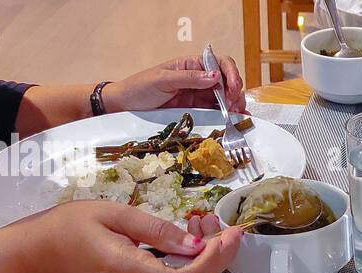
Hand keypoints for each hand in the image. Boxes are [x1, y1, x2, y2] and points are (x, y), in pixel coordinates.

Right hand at [17, 201, 241, 272]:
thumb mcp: (114, 215)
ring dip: (204, 258)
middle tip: (229, 227)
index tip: (229, 234)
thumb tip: (194, 244)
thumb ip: (156, 230)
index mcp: (128, 269)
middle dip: (217, 256)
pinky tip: (191, 238)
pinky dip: (187, 261)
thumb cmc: (72, 226)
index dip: (213, 260)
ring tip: (210, 226)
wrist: (40, 252)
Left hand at [102, 55, 247, 113]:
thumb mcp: (163, 79)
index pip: (220, 63)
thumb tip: (215, 77)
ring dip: (234, 105)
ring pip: (224, 97)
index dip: (231, 74)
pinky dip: (227, 115)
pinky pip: (215, 111)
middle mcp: (199, 78)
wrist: (125, 106)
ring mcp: (198, 95)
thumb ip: (189, 78)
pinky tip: (234, 120)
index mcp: (191, 65)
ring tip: (237, 116)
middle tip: (234, 107)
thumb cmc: (139, 87)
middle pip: (227, 81)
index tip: (232, 89)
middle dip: (235, 92)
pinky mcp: (196, 110)